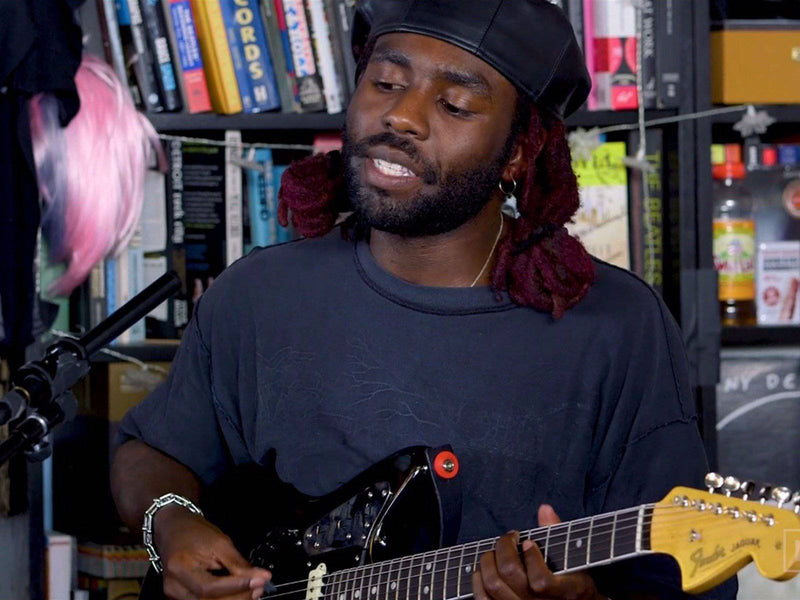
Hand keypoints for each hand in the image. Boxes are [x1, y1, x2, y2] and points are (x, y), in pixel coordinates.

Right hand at [155, 506, 270, 599]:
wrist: (173, 529)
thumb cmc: (193, 532)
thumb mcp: (220, 542)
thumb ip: (239, 563)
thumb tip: (261, 576)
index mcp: (180, 567)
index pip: (210, 587)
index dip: (236, 586)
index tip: (259, 581)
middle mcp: (173, 586)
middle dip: (238, 597)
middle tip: (259, 588)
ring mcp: (174, 594)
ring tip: (252, 591)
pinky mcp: (179, 598)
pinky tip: (238, 595)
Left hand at [472, 505, 601, 599]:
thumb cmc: (572, 580)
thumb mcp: (573, 559)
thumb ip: (557, 533)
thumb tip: (545, 509)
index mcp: (565, 592)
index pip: (541, 581)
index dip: (532, 557)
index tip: (529, 542)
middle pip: (510, 574)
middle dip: (504, 547)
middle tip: (510, 538)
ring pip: (493, 585)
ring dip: (488, 560)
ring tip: (495, 552)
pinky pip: (482, 599)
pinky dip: (478, 580)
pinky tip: (485, 568)